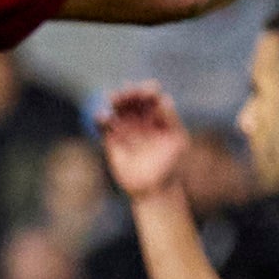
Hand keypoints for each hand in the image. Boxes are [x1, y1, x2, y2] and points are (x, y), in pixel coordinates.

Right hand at [98, 81, 187, 200]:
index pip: (152, 97)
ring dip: (115, 100)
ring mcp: (125, 128)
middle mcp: (141, 118)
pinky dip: (101, 118)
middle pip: (133, 99)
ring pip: (118, 108)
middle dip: (130, 93)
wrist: (154, 188)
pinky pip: (104, 125)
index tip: (147, 92)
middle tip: (127, 92)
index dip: (148, 90)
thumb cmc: (171, 165)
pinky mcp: (111, 139)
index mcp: (158, 115)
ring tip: (114, 99)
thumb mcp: (177, 141)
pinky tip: (102, 116)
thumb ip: (171, 120)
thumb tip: (165, 99)